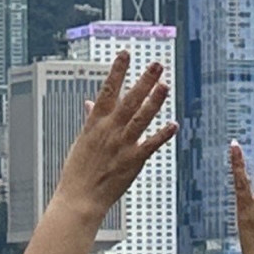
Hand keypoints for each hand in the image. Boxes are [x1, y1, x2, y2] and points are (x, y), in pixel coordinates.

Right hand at [52, 61, 178, 220]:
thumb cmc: (78, 171)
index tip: (126, 54)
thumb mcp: (82, 140)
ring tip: (165, 85)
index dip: (117, 71)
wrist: (80, 198)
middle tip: (157, 64)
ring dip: (155, 101)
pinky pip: (151, 144)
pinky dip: (163, 134)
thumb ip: (90, 119)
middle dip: (144, 81)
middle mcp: (110, 130)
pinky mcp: (133, 161)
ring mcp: (122, 145)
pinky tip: (174, 125)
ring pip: (142, 118)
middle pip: (129, 100)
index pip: (107, 91)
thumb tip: (90, 103)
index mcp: (95, 123)